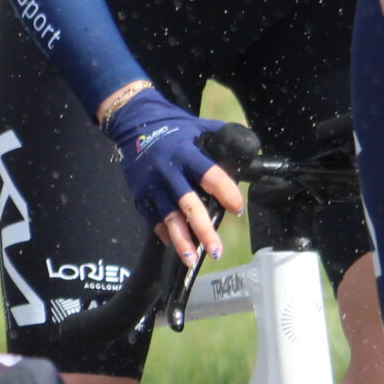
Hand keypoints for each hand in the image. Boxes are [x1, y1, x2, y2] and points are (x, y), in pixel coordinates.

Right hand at [104, 88, 243, 264]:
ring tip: (192, 259)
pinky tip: (176, 246)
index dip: (226, 193)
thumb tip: (250, 150)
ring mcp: (151, 185)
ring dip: (181, 240)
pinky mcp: (139, 194)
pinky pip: (152, 218)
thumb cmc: (173, 127)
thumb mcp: (200, 126)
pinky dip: (164, 233)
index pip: (210, 175)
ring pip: (167, 217)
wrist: (133, 124)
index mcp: (186, 152)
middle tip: (216, 250)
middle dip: (203, 229)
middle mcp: (168, 171)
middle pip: (188, 204)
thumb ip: (224, 137)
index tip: (237, 209)